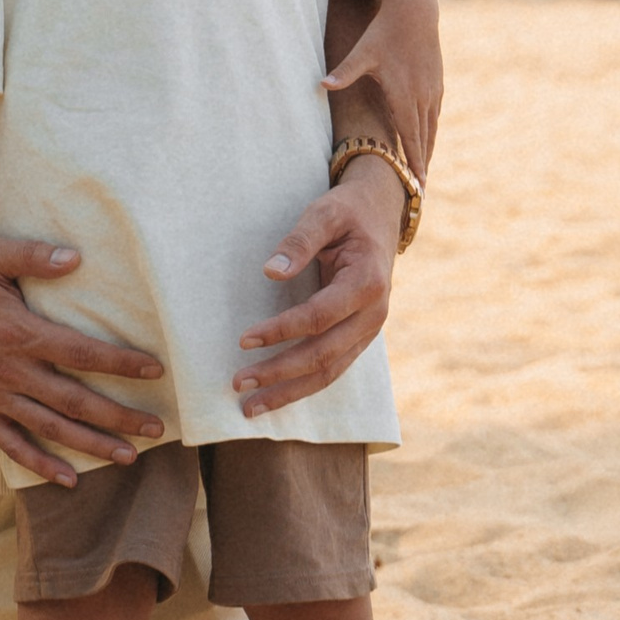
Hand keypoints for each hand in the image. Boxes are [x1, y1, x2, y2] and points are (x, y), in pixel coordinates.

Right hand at [0, 237, 165, 487]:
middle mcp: (11, 370)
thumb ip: (31, 255)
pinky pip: (12, 445)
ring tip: (129, 456)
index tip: (155, 370)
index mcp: (20, 332)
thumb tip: (75, 258)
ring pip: (51, 428)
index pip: (82, 353)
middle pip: (75, 400)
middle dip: (119, 416)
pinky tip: (69, 479)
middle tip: (156, 428)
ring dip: (92, 444)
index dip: (121, 363)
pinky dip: (40, 465)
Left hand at [233, 157, 405, 414]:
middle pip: (324, 355)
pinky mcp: (359, 337)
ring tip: (249, 408)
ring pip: (329, 372)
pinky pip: (333, 370)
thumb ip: (298, 241)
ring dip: (289, 392)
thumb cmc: (348, 212)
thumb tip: (271, 272)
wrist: (381, 214)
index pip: (319, 316)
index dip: (282, 331)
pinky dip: (303, 387)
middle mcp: (373, 314)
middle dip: (279, 373)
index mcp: (367, 282)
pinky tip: (276, 398)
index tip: (244, 339)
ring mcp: (369, 330)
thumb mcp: (324, 212)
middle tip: (238, 383)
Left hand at [321, 0, 442, 182]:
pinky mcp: (436, 85)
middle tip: (421, 191)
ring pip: (431, 129)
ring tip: (424, 174)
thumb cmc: (384, 33)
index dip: (414, 163)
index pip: (410, 138)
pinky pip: (434, 116)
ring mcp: (432, 92)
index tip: (419, 186)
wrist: (415, 12)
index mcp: (404, 95)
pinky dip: (431, 133)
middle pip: (423, 139)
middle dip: (422, 166)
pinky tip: (427, 142)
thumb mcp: (362, 53)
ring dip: (428, 152)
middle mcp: (422, 97)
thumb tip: (321, 84)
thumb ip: (344, 72)